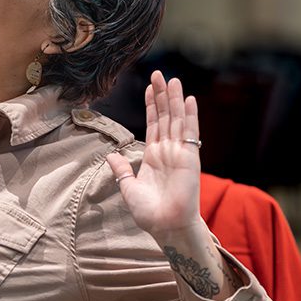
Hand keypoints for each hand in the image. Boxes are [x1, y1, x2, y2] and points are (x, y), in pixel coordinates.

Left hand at [105, 70, 202, 240]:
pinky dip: (190, 116)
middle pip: (165, 116)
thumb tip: (110, 155)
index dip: (151, 106)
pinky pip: (190, 133)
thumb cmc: (150, 213)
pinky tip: (189, 99)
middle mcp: (168, 151)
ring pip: (177, 120)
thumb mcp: (128, 188)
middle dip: (162, 95)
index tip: (149, 87)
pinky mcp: (190, 158)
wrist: (165, 226)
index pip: (153, 124)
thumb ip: (121, 170)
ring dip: (175, 100)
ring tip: (173, 79)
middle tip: (159, 74)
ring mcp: (180, 153)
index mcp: (154, 156)